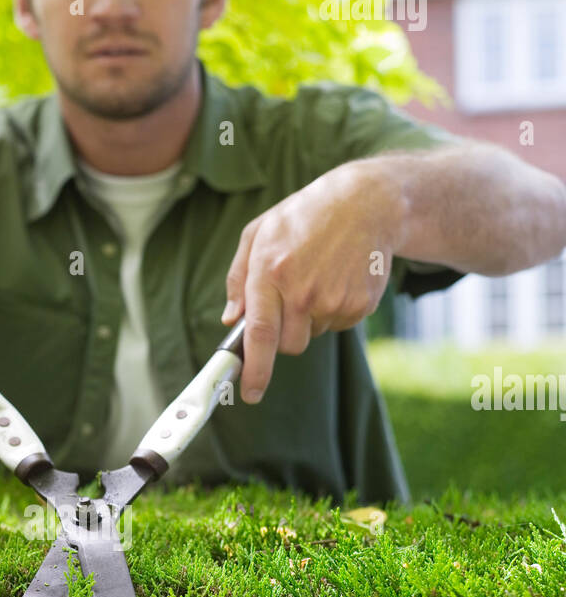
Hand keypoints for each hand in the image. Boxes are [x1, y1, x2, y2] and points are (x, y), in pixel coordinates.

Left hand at [222, 159, 399, 402]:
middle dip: (284, 335)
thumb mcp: (259, 233)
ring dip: (310, 318)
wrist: (366, 203)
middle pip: (288, 346)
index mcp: (271, 272)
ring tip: (318, 277)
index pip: (260, 334)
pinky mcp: (360, 305)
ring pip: (313, 335)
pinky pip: (337, 326)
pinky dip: (333, 311)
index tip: (250, 394)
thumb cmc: (304, 217)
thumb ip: (238, 278)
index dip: (255, 370)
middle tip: (291, 299)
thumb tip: (230, 320)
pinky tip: (337, 278)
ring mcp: (334, 300)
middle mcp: (303, 291)